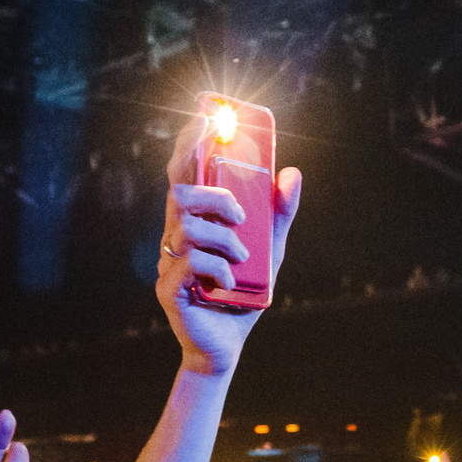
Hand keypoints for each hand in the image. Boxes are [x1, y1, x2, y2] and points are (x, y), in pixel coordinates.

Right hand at [157, 120, 302, 377]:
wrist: (227, 345)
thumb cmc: (244, 291)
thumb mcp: (270, 248)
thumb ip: (279, 213)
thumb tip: (292, 173)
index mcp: (196, 217)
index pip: (185, 170)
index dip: (191, 141)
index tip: (207, 116)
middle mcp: (176, 234)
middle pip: (179, 193)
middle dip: (214, 196)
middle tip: (242, 215)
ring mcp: (169, 260)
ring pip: (185, 227)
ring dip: (223, 237)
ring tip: (242, 256)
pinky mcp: (169, 289)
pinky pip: (189, 264)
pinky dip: (217, 269)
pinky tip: (229, 283)